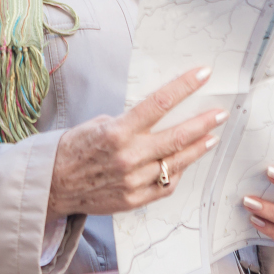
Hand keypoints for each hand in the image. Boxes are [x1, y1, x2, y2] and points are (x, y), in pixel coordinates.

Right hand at [47, 67, 224, 217]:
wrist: (54, 184)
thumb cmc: (73, 150)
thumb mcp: (96, 124)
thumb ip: (128, 123)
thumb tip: (154, 116)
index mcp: (117, 132)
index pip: (159, 104)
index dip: (184, 87)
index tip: (202, 74)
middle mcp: (128, 156)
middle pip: (176, 136)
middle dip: (203, 122)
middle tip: (220, 113)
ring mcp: (133, 180)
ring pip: (176, 162)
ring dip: (197, 148)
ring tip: (211, 136)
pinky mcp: (134, 198)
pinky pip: (166, 185)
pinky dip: (178, 171)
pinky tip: (185, 162)